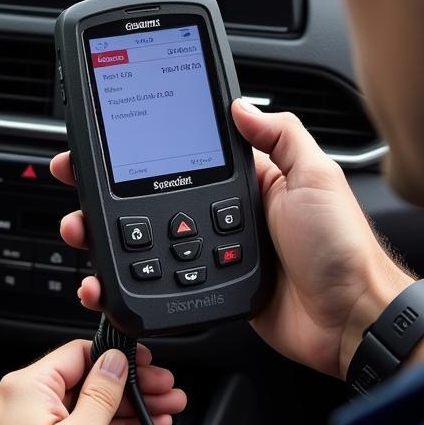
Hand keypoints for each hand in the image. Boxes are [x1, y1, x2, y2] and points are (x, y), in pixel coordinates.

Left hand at [0, 340, 184, 424]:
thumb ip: (102, 395)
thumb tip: (116, 363)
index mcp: (28, 385)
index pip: (81, 352)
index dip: (119, 357)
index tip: (148, 367)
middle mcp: (19, 401)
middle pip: (84, 381)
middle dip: (129, 389)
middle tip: (164, 395)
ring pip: (79, 410)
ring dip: (120, 414)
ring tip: (159, 416)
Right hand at [51, 104, 412, 379]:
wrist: (352, 319)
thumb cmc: (343, 248)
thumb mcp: (317, 175)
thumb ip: (280, 136)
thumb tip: (241, 105)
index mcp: (248, 181)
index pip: (183, 154)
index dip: (143, 145)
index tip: (106, 137)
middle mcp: (224, 214)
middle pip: (150, 197)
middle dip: (105, 189)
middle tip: (71, 181)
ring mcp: (212, 252)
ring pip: (145, 239)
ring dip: (104, 234)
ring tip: (78, 229)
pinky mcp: (208, 288)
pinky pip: (160, 281)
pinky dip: (126, 281)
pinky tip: (104, 279)